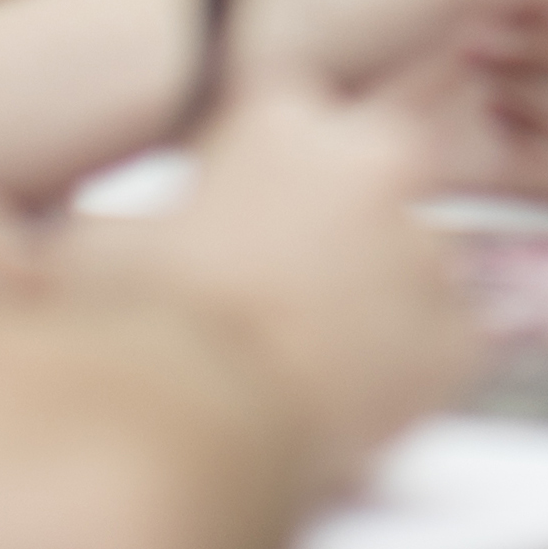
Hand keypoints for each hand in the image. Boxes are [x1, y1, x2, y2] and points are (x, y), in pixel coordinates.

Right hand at [90, 79, 484, 486]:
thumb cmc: (131, 336)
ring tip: (304, 351)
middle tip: (279, 279)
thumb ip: (118, 219)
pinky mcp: (455, 338)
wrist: (183, 435)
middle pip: (370, 176)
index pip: (288, 113)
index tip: (241, 200)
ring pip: (411, 261)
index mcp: (285, 121)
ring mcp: (424, 251)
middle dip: (333, 218)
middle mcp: (374, 165)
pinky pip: (442, 343)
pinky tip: (347, 397)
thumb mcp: (92, 248)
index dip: (258, 166)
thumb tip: (96, 231)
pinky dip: (406, 368)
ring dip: (371, 293)